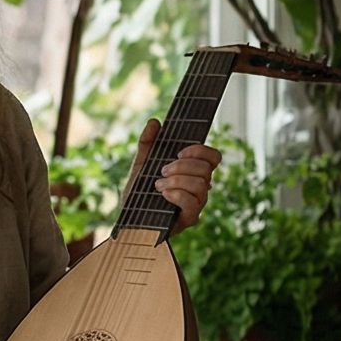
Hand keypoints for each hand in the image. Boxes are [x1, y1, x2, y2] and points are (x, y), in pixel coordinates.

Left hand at [130, 117, 221, 232]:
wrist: (127, 217)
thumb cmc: (138, 192)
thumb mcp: (141, 164)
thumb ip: (147, 143)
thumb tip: (154, 122)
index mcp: (193, 172)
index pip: (213, 157)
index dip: (200, 151)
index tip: (179, 152)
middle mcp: (200, 187)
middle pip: (206, 169)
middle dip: (181, 167)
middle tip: (162, 171)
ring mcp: (197, 204)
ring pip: (201, 185)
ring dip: (176, 181)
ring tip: (158, 185)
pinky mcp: (190, 219)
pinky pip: (193, 203)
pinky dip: (177, 194)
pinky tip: (163, 194)